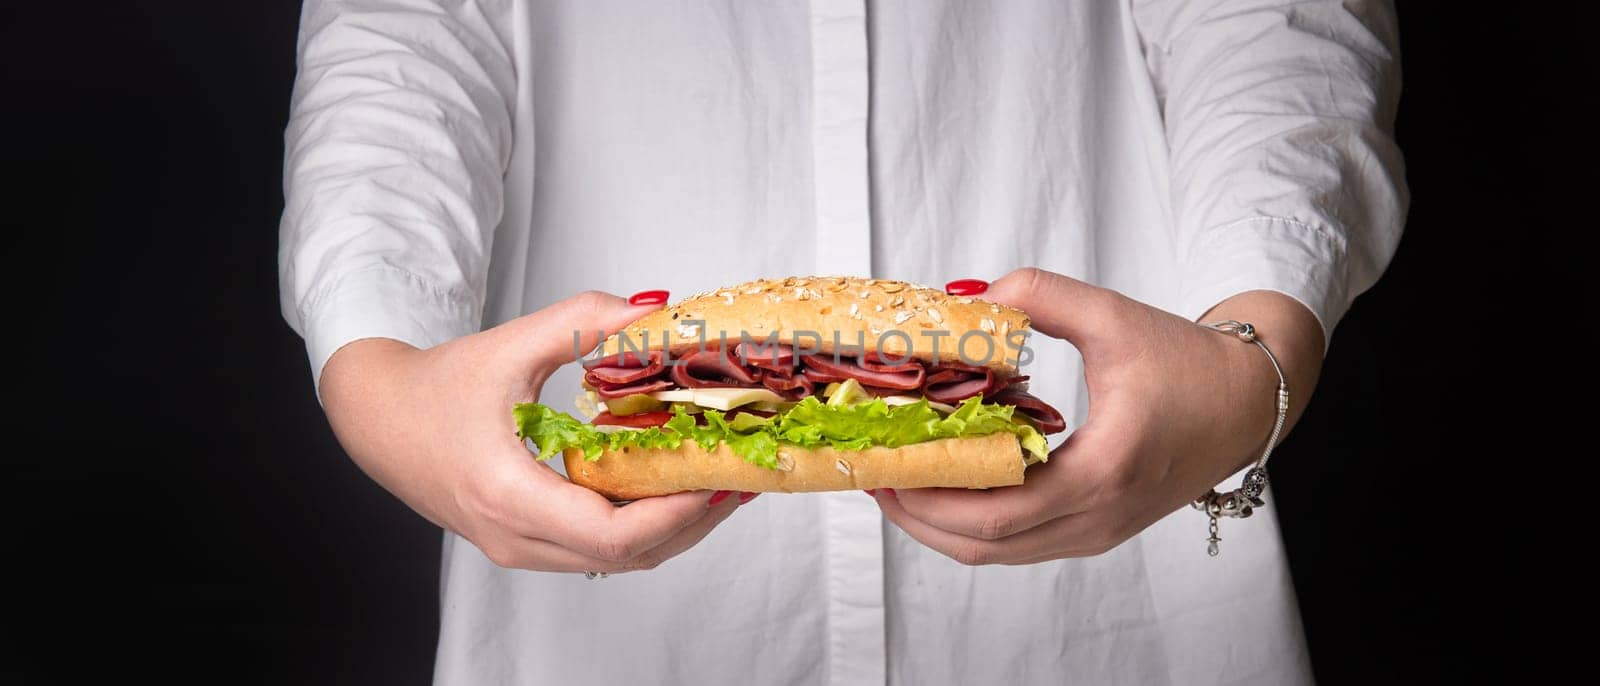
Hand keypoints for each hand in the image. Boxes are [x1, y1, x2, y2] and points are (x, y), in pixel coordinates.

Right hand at [318, 291, 747, 572]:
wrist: (376, 420)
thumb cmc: (434, 387)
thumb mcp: (509, 345)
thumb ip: (583, 322)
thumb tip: (653, 307)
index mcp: (508, 494)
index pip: (614, 534)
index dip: (678, 512)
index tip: (719, 476)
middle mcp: (515, 537)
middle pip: (629, 557)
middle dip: (693, 520)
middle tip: (741, 475)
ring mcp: (519, 549)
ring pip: (618, 562)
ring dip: (675, 528)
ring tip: (720, 481)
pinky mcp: (525, 545)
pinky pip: (600, 552)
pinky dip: (645, 527)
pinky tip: (673, 487)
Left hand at [872, 268, 1324, 563]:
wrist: (1249, 399)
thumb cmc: (1189, 361)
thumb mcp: (1112, 315)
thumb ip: (1038, 295)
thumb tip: (969, 298)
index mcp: (1104, 471)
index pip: (996, 512)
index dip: (928, 497)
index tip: (882, 466)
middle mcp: (1098, 517)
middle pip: (983, 545)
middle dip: (916, 514)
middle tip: (871, 473)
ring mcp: (1097, 532)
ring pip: (996, 553)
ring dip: (938, 523)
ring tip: (895, 479)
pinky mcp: (1094, 528)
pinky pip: (1018, 542)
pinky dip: (971, 522)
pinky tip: (944, 483)